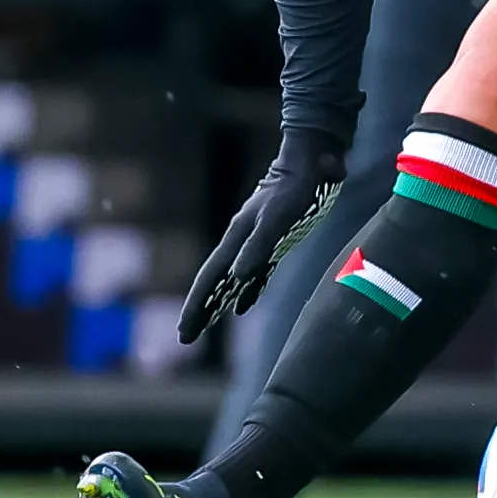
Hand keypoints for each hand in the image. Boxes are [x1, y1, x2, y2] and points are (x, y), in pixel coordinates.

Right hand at [178, 124, 350, 340]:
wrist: (312, 160)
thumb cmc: (297, 189)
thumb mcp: (279, 219)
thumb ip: (258, 247)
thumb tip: (236, 278)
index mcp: (237, 237)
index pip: (211, 278)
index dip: (197, 306)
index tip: (183, 333)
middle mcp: (241, 240)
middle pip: (215, 281)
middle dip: (200, 309)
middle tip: (185, 337)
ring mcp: (256, 239)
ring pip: (231, 277)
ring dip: (218, 302)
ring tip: (207, 324)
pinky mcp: (274, 239)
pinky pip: (253, 272)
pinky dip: (245, 290)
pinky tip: (242, 305)